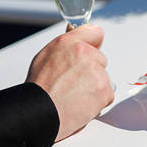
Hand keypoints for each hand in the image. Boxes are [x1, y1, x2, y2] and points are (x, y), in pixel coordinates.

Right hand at [26, 24, 113, 141]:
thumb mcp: (46, 55)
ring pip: (103, 77)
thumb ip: (67, 43)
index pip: (95, 32)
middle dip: (91, 70)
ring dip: (94, 87)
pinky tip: (81, 103)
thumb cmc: (39, 89)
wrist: (38, 114)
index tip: (90, 49)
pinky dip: (98, 101)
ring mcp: (97, 72)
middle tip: (72, 82)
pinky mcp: (104, 90)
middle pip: (100, 59)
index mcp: (69, 43)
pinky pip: (107, 94)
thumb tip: (75, 32)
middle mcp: (85, 54)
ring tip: (74, 95)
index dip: (92, 43)